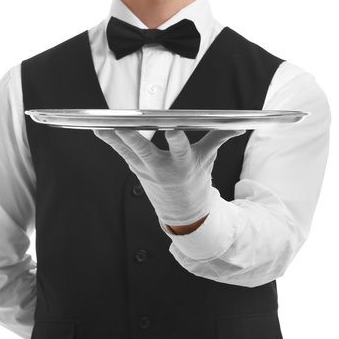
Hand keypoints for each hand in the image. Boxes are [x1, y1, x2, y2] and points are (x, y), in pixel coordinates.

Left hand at [93, 128, 245, 225]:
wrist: (182, 212)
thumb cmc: (196, 182)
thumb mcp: (208, 160)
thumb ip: (219, 138)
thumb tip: (239, 126)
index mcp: (184, 165)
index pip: (182, 151)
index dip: (177, 141)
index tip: (173, 129)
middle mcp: (162, 168)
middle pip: (146, 152)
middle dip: (133, 140)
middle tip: (122, 128)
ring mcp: (146, 170)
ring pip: (128, 152)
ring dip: (114, 139)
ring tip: (99, 127)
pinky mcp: (137, 169)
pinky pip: (122, 153)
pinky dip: (111, 141)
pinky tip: (99, 130)